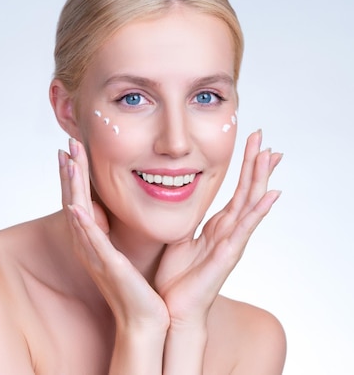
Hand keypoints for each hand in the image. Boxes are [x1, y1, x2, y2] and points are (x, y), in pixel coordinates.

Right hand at [59, 138, 168, 330]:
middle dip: (70, 172)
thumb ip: (118, 231)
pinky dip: (83, 223)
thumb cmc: (137, 288)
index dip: (75, 175)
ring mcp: (95, 255)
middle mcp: (88, 245)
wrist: (144, 320)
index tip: (74, 149)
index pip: (80, 200)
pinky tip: (76, 207)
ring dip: (72, 187)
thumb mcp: (124, 251)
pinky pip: (93, 242)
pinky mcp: (108, 266)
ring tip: (69, 162)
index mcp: (93, 240)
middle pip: (73, 201)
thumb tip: (119, 211)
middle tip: (67, 144)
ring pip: (78, 214)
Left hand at [154, 130, 281, 326]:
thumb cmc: (177, 278)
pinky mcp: (227, 255)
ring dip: (260, 178)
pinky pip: (245, 229)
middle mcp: (228, 232)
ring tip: (270, 155)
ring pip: (250, 204)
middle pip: (247, 191)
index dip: (244, 168)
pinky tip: (272, 195)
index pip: (236, 192)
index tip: (252, 144)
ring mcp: (231, 243)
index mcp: (216, 227)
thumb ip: (187, 221)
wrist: (174, 309)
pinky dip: (258, 211)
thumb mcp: (179, 239)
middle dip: (255, 163)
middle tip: (262, 136)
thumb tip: (179, 199)